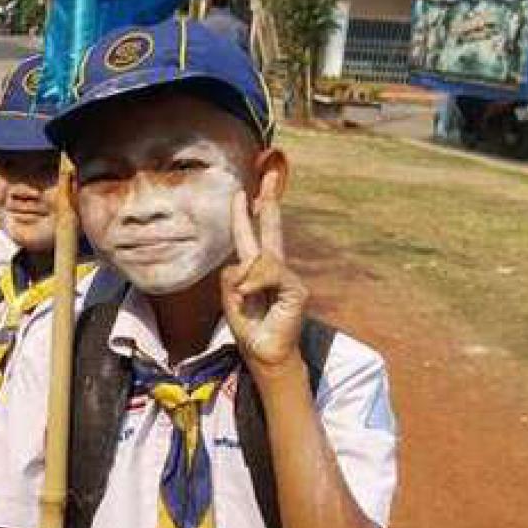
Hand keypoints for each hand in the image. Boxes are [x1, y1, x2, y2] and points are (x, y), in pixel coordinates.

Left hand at [221, 186, 307, 376]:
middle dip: (268, 202)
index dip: (246, 215)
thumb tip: (245, 265)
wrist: (265, 354)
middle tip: (268, 174)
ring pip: (261, 260)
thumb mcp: (231, 300)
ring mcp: (287, 278)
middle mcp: (273, 269)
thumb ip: (232, 278)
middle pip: (271, 229)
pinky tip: (248, 295)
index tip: (243, 193)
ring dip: (247, 279)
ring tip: (243, 299)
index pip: (250, 236)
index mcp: (255, 270)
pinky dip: (256, 284)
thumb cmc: (249, 328)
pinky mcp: (296, 289)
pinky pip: (271, 274)